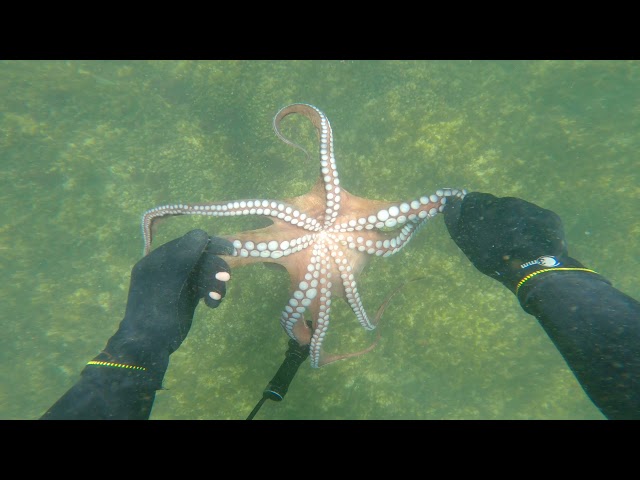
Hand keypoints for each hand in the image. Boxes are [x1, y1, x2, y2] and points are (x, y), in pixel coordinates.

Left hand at [95, 229, 234, 385]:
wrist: (149, 344)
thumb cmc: (155, 310)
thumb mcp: (169, 278)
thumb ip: (185, 254)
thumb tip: (202, 234)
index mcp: (159, 259)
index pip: (188, 242)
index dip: (210, 244)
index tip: (229, 250)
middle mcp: (169, 268)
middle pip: (200, 258)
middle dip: (213, 267)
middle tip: (226, 277)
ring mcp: (178, 283)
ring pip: (205, 274)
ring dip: (215, 282)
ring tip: (218, 296)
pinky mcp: (187, 297)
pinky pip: (205, 288)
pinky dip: (212, 293)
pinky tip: (213, 304)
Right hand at [443, 192, 584, 293]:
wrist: (532, 268)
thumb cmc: (493, 258)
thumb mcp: (465, 241)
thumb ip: (454, 218)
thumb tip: (450, 201)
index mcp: (486, 205)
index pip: (473, 200)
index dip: (471, 212)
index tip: (473, 225)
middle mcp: (508, 201)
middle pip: (496, 206)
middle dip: (494, 218)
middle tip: (495, 239)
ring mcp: (530, 207)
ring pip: (518, 212)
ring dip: (514, 223)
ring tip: (515, 245)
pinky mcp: (548, 216)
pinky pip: (536, 220)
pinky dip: (532, 229)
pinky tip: (531, 244)